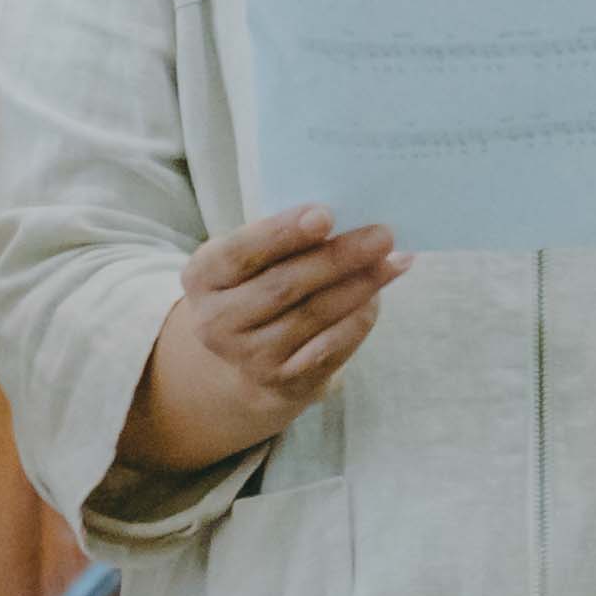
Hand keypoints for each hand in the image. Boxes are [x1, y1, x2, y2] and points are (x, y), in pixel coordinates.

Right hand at [129, 205, 399, 470]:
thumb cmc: (257, 283)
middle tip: (382, 234)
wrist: (245, 356)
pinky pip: (331, 346)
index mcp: (202, 277)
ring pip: (314, 315)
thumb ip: (284, 238)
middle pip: (284, 285)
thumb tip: (345, 220)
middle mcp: (217, 322)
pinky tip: (379, 295)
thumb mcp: (251, 258)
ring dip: (360, 286)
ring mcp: (250, 357)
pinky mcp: (284, 381)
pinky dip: (359, 318)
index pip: (241, 252)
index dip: (283, 234)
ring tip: (393, 261)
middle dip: (339, 257)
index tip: (325, 215)